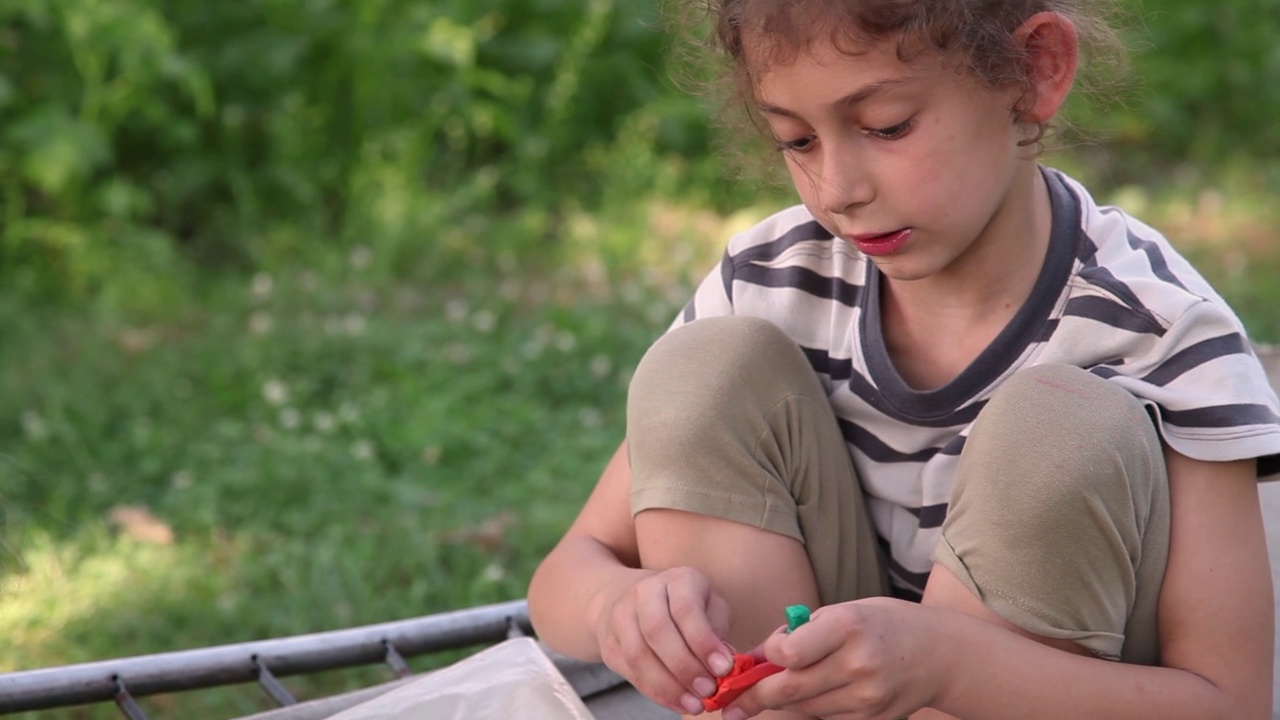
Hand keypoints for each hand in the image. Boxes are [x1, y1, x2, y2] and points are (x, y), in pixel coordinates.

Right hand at [590, 565, 736, 714]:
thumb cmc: (684, 605)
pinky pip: (630, 671)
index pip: (686, 608)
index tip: (723, 669)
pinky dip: (655, 692)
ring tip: (693, 704)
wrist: (628, 598)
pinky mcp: (610, 643)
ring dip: (668, 685)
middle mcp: (644, 591)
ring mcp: (621, 616)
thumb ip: (719, 631)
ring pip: (639, 654)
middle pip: (658, 630)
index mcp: (677, 579)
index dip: (703, 641)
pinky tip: (675, 702)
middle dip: (685, 667)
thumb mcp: (710, 606)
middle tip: (708, 691)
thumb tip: (727, 664)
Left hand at [723, 598, 940, 719]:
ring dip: (785, 702)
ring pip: (804, 709)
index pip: (787, 654)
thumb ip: (804, 632)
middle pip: (789, 690)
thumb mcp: (845, 611)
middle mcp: (857, 664)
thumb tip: (758, 656)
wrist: (939, 654)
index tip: (763, 656)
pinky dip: (812, 710)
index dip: (767, 657)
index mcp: (848, 627)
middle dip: (754, 698)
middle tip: (730, 703)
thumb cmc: (884, 624)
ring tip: (777, 691)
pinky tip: (816, 695)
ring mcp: (866, 697)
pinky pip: (826, 719)